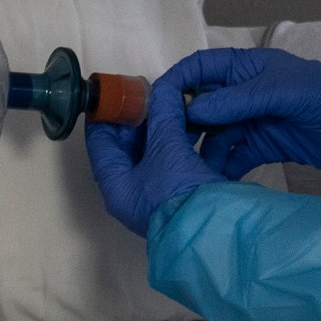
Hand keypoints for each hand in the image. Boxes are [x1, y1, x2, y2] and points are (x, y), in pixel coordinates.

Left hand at [85, 70, 225, 236]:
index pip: (100, 144)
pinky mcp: (182, 193)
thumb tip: (163, 89)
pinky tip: (193, 121)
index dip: (105, 115)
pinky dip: (181, 141)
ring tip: (173, 101)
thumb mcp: (168, 149)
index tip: (111, 93)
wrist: (220, 231)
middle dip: (140, 118)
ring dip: (164, 127)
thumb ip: (164, 115)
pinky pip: (176, 161)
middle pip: (128, 147)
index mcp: (117, 186)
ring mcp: (158, 194)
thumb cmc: (181, 194)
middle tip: (150, 93)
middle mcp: (133, 193)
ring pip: (155, 153)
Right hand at [167, 47, 320, 180]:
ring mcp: (248, 121)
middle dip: (181, 124)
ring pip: (211, 135)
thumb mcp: (281, 92)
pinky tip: (210, 181)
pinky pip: (229, 157)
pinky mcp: (258, 147)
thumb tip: (193, 110)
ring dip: (199, 151)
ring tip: (187, 170)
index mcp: (244, 69)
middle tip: (165, 146)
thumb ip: (237, 101)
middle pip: (198, 105)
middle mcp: (240, 93)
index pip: (198, 68)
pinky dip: (219, 168)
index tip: (155, 104)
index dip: (176, 82)